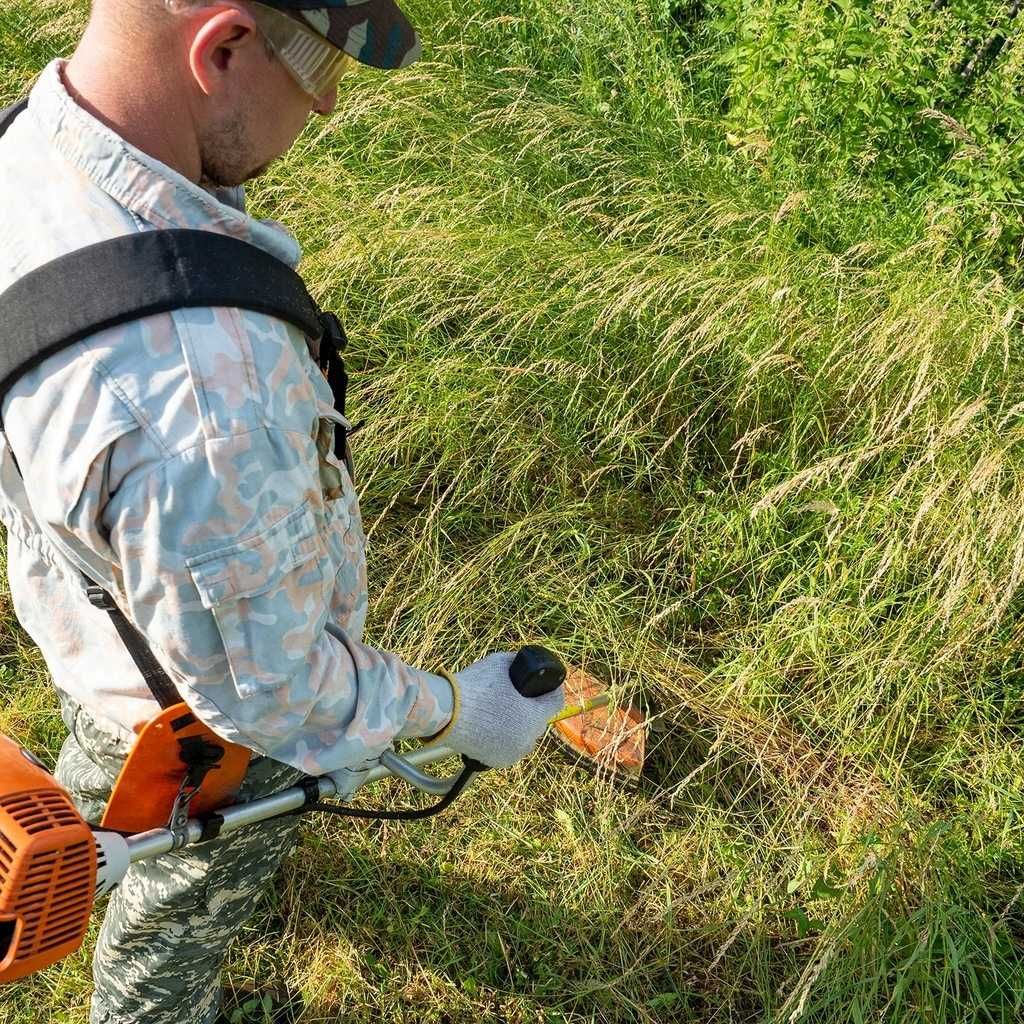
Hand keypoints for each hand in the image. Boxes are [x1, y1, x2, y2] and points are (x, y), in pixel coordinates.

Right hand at [439, 652, 564, 768]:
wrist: (445, 713)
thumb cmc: (475, 687)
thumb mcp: (500, 663)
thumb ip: (518, 663)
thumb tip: (525, 662)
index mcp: (534, 716)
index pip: (556, 702)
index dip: (552, 690)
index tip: (546, 685)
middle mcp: (528, 739)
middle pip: (539, 721)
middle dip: (533, 709)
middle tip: (519, 697)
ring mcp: (512, 752)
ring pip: (525, 737)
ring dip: (520, 726)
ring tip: (506, 712)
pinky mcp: (496, 760)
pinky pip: (509, 748)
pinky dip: (505, 738)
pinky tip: (496, 727)